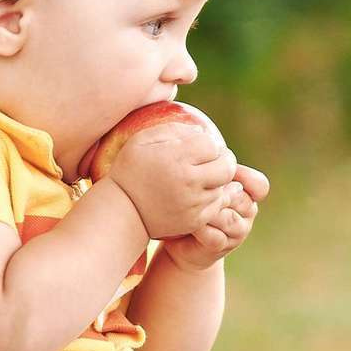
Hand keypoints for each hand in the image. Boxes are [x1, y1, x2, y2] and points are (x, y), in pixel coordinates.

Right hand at [108, 125, 237, 238]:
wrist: (122, 210)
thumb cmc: (131, 170)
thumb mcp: (142, 141)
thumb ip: (173, 130)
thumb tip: (202, 132)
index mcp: (176, 159)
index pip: (212, 145)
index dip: (209, 143)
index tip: (200, 146)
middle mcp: (188, 182)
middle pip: (227, 167)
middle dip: (223, 160)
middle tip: (213, 159)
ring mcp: (193, 204)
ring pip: (223, 186)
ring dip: (216, 180)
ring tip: (200, 177)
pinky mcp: (195, 221)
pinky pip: (217, 205)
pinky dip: (211, 197)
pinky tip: (197, 193)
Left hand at [161, 164, 267, 270]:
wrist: (183, 238)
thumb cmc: (193, 202)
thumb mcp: (205, 182)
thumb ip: (212, 168)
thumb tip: (210, 144)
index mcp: (247, 193)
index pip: (259, 185)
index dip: (245, 177)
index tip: (223, 172)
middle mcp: (247, 212)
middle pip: (240, 199)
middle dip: (218, 193)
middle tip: (196, 186)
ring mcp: (237, 232)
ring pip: (228, 219)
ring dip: (209, 211)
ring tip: (189, 204)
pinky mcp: (222, 247)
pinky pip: (215, 237)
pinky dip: (201, 229)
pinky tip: (188, 222)